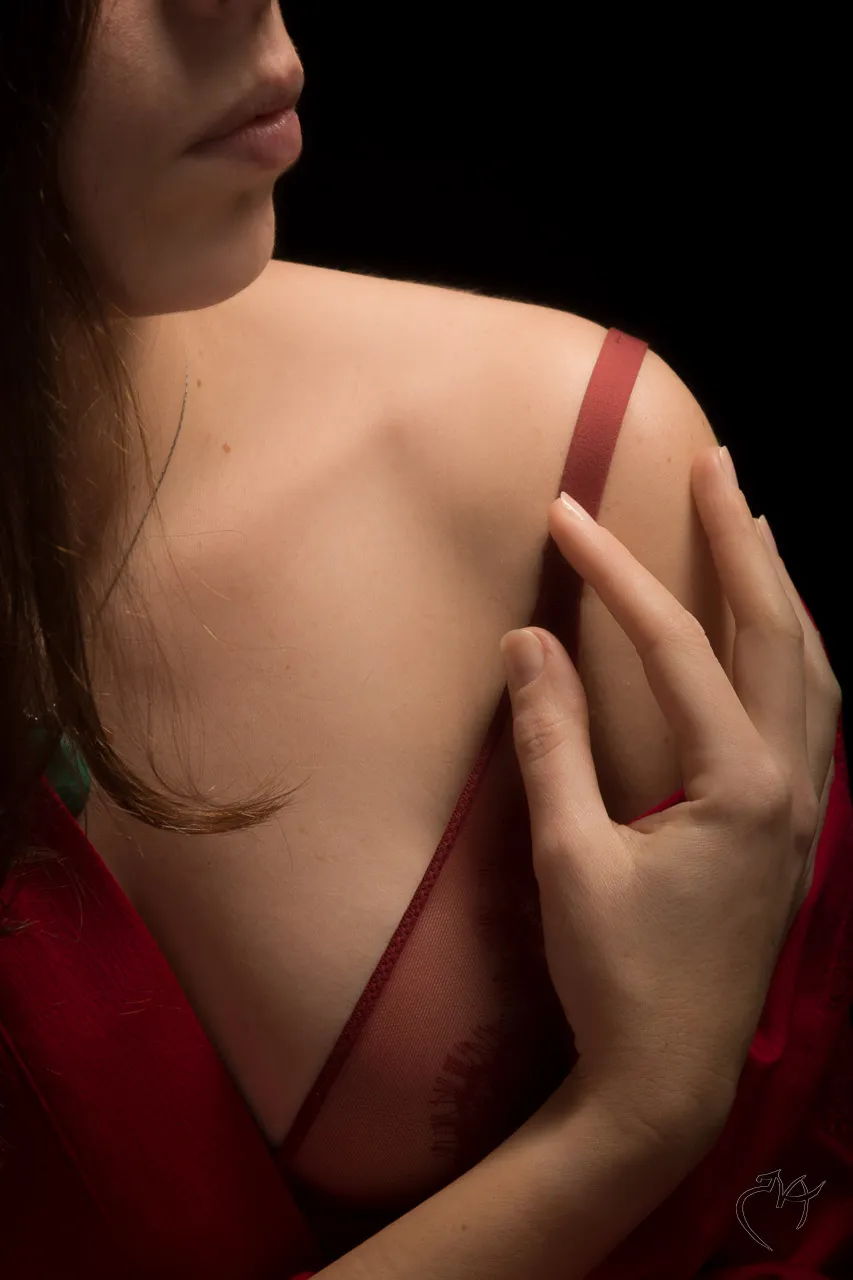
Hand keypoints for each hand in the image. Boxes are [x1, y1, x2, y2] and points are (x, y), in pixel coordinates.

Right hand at [499, 445, 840, 1130]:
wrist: (665, 1082)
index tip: (567, 514)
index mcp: (738, 784)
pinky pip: (811, 711)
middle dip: (743, 541)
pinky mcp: (793, 830)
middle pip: (778, 632)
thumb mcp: (568, 858)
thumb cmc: (614, 977)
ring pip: (812, 669)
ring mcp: (803, 808)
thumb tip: (529, 641)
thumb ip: (550, 743)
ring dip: (781, 590)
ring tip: (751, 527)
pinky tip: (771, 637)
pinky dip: (792, 650)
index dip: (618, 574)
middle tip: (714, 464)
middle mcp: (790, 783)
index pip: (679, 646)